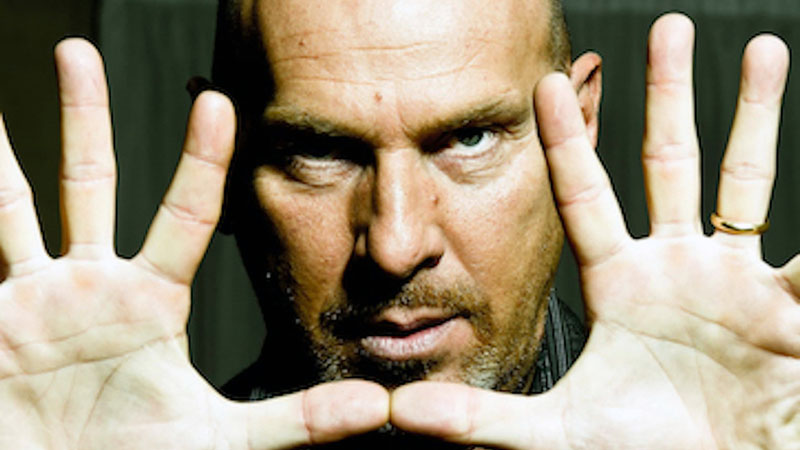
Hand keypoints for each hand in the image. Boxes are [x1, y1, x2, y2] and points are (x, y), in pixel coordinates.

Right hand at [0, 39, 387, 448]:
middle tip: (77, 48)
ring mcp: (34, 293)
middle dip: (84, 115)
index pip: (184, 214)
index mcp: (149, 298)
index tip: (217, 101)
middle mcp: (90, 282)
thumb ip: (294, 422)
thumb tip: (377, 409)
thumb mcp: (214, 439)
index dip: (200, 159)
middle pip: (89, 180)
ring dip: (3, 144)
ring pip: (16, 199)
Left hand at [391, 14, 799, 448]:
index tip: (547, 82)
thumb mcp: (561, 430)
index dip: (566, 141)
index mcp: (619, 283)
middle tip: (666, 28)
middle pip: (669, 161)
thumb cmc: (645, 449)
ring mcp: (735, 278)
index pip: (584, 196)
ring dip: (752, 115)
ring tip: (760, 47)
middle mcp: (676, 265)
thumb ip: (484, 418)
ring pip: (743, 179)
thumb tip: (402, 412)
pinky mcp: (789, 306)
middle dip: (666, 95)